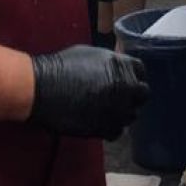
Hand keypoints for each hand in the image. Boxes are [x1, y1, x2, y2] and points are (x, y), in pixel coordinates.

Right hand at [29, 46, 149, 139]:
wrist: (42, 89)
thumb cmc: (62, 67)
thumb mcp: (91, 54)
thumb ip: (111, 62)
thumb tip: (118, 68)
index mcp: (121, 66)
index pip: (141, 71)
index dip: (134, 75)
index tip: (127, 80)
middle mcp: (125, 88)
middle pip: (143, 94)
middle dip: (133, 95)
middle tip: (120, 97)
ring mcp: (117, 109)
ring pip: (131, 115)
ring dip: (122, 113)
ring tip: (106, 110)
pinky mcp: (105, 128)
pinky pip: (118, 131)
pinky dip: (110, 128)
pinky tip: (99, 121)